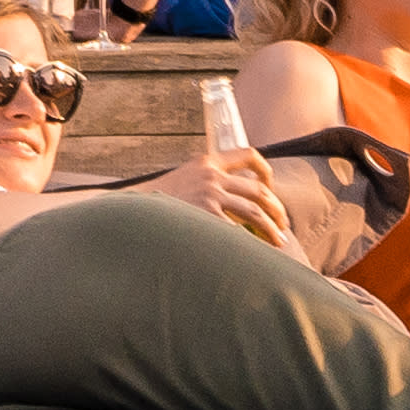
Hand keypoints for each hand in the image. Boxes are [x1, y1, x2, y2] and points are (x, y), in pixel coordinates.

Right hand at [152, 151, 290, 249]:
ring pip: (255, 212)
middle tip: (282, 225)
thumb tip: (230, 203)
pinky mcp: (205, 215)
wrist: (127, 211)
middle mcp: (211, 175)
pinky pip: (237, 231)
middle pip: (258, 191)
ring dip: (271, 228)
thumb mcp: (181, 180)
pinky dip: (250, 243)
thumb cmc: (154, 203)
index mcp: (206, 161)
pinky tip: (255, 254)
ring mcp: (209, 194)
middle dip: (276, 209)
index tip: (270, 187)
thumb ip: (204, 183)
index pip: (248, 154)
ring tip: (279, 242)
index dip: (265, 170)